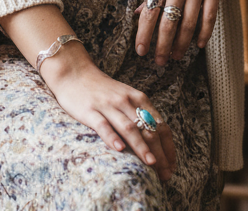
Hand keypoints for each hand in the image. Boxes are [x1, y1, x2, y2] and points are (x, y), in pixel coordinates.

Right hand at [40, 45, 177, 181]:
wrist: (75, 73)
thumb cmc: (102, 89)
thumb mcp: (126, 97)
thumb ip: (140, 114)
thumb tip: (157, 141)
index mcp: (138, 98)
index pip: (160, 125)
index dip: (168, 147)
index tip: (172, 166)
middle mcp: (126, 101)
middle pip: (147, 129)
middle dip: (159, 153)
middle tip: (166, 174)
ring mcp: (108, 106)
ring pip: (129, 128)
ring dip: (142, 147)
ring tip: (151, 163)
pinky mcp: (90, 111)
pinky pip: (103, 125)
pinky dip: (112, 137)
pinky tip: (119, 149)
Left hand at [135, 0, 235, 65]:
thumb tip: (137, 13)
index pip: (148, 13)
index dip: (143, 35)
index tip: (141, 51)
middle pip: (167, 23)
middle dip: (162, 46)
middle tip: (160, 62)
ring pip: (188, 24)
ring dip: (182, 45)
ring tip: (177, 56)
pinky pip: (208, 17)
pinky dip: (203, 34)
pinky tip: (198, 44)